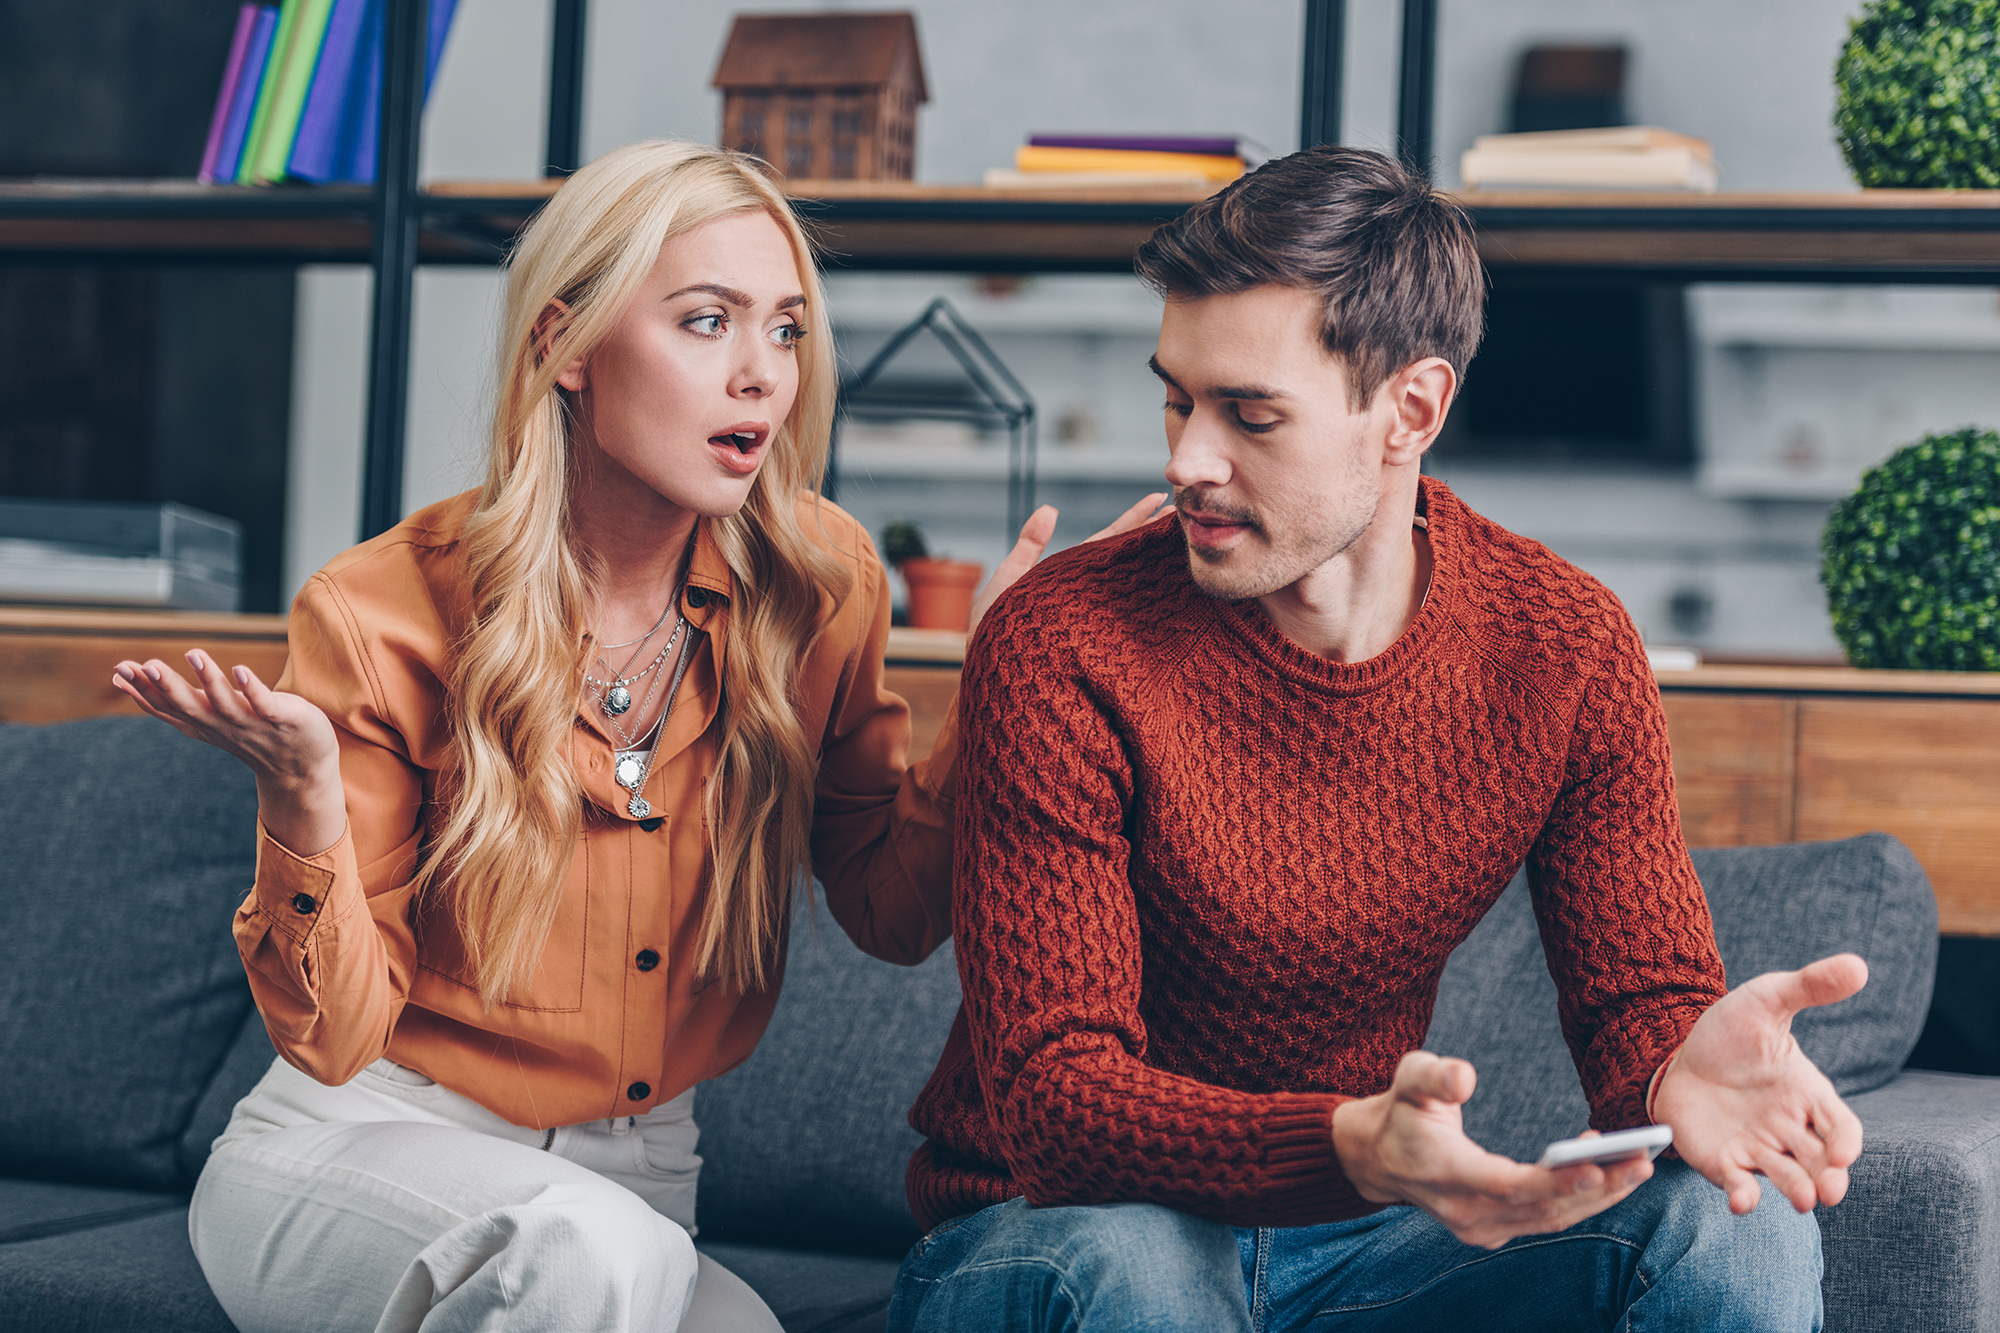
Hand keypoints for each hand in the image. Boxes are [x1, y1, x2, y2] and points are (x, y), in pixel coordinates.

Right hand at [113, 650, 345, 854]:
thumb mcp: (206, 716)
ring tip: (194, 653)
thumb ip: (174, 699)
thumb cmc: (249, 731)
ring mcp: (252, 724)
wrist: (302, 767)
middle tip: (145, 665)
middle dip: (167, 686)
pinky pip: (264, 704)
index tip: (119, 671)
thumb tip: (130, 677)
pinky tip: (239, 669)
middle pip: (189, 707)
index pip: (167, 709)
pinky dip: (252, 689)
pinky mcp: (280, 719)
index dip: (143, 691)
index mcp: (202, 723)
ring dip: (209, 680)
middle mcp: (222, 726)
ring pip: (224, 704)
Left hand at [966, 492, 1168, 636]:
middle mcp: (1089, 595)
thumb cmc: (995, 631)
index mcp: (1071, 577)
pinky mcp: (1097, 638)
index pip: (1108, 541)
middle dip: (1155, 536)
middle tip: (1188, 513)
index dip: (1133, 520)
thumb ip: (1029, 545)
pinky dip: (1149, 600)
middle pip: (1128, 559)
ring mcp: (1095, 616)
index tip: (1159, 499)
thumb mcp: (1009, 580)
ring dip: (1158, 563)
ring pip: (1133, 584)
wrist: (993, 677)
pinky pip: (1128, 615)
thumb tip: (1050, 508)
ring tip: (1188, 541)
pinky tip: (1173, 587)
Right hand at [1332, 1051, 1653, 1248]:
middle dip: (1597, 1188)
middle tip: (1643, 1162)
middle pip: (1541, 1208)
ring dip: (1599, 1197)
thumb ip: (1435, 1075)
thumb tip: (1465, 1077)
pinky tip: (1608, 1170)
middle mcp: (1463, 1210)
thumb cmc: (1402, 1108)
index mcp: (1442, 1171)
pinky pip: (1545, 1220)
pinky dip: (1579, 1199)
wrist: (1379, 1157)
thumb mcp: (1409, 1076)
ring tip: (1641, 1165)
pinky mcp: (1493, 1229)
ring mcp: (1479, 1226)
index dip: (1552, 1181)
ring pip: (1550, 1220)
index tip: (1596, 1167)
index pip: (1505, 1184)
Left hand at [1653, 953, 1866, 1214]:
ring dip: (1797, 1191)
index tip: (1844, 1153)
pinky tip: (1742, 1200)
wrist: (1676, 1051)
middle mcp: (1790, 1128)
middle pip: (1822, 1162)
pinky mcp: (1724, 1161)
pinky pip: (1740, 1184)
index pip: (1841, 1126)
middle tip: (1831, 1191)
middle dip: (1831, 1179)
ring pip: (1788, 1178)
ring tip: (1804, 1201)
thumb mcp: (1767, 1000)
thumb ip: (1810, 986)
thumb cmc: (1731, 1030)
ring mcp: (1758, 1148)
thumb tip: (1858, 966)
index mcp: (1808, 1094)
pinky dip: (1744, 1195)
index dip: (1846, 1142)